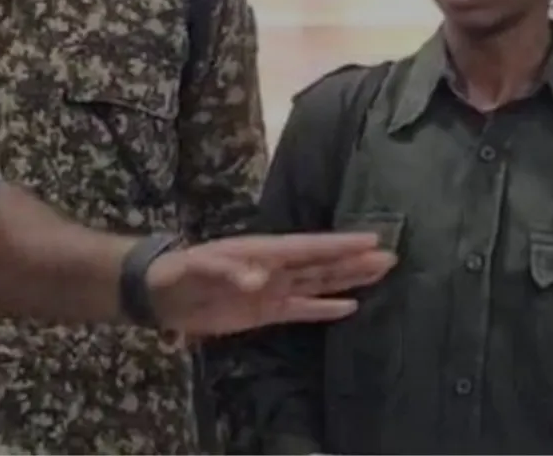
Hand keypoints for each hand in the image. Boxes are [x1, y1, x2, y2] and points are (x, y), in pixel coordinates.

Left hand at [145, 231, 394, 334]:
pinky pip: (303, 310)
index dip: (340, 244)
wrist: (161, 296)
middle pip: (323, 264)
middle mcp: (277, 268)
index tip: (371, 239)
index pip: (310, 247)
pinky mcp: (267, 311)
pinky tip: (351, 306)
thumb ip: (227, 270)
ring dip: (349, 279)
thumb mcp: (198, 267)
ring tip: (381, 273)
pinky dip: (325, 309)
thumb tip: (258, 279)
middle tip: (391, 256)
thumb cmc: (179, 273)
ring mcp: (275, 289)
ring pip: (320, 283)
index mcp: (265, 251)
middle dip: (355, 260)